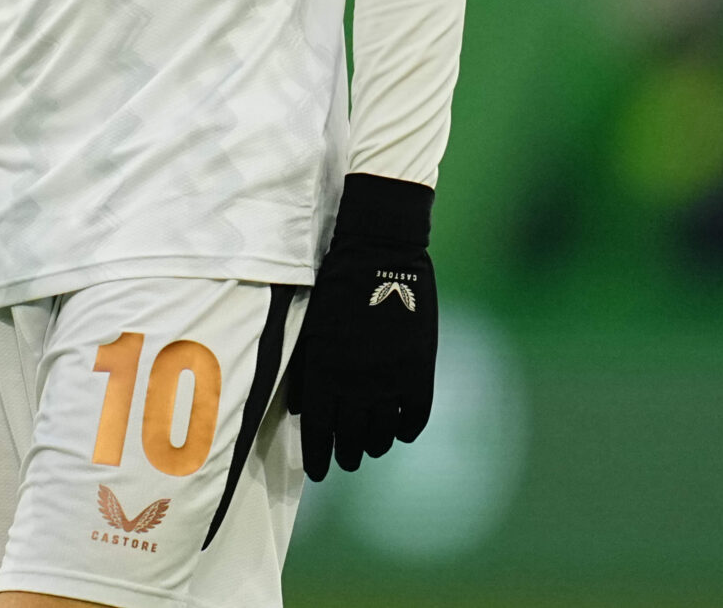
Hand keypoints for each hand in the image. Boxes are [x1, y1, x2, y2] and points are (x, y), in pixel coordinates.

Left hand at [287, 173, 435, 479]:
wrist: (381, 251)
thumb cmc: (337, 285)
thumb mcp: (312, 328)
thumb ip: (306, 372)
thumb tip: (302, 412)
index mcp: (325, 373)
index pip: (318, 433)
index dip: (317, 457)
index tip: (318, 471)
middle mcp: (356, 386)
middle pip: (350, 440)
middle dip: (344, 455)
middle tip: (344, 459)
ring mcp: (390, 381)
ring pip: (382, 436)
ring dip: (373, 446)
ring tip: (369, 446)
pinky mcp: (419, 372)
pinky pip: (414, 419)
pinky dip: (405, 430)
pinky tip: (399, 429)